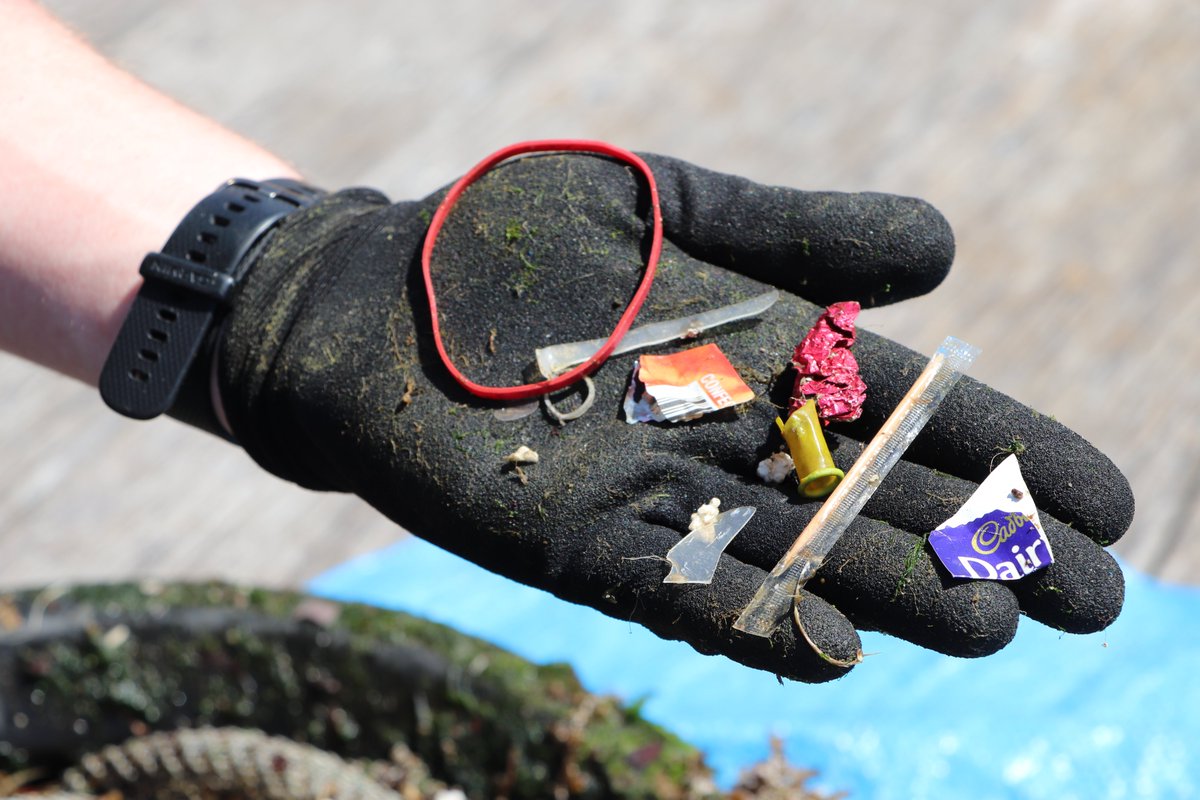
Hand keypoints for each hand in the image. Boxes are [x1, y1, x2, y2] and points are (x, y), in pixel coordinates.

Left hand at [216, 151, 1131, 681]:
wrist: (373, 293)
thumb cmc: (516, 236)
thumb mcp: (675, 202)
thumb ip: (801, 233)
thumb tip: (944, 253)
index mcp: (764, 355)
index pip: (914, 414)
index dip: (1012, 455)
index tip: (1108, 503)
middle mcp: (728, 436)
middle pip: (877, 499)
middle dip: (984, 545)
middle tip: (1091, 599)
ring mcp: (654, 495)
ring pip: (797, 552)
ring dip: (892, 592)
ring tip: (990, 623)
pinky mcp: (573, 539)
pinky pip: (678, 588)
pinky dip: (756, 616)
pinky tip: (837, 642)